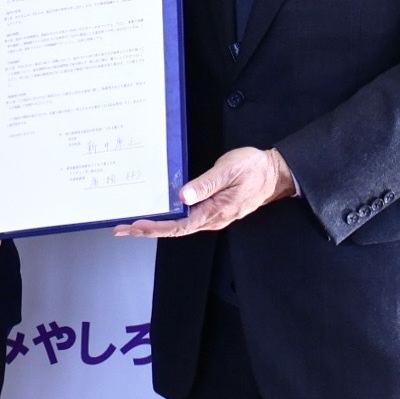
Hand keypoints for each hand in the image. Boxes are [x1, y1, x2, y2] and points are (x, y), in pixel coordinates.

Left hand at [117, 146, 295, 238]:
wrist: (276, 172)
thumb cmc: (254, 168)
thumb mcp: (228, 170)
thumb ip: (206, 184)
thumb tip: (183, 196)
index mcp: (216, 210)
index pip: (180, 226)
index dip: (156, 228)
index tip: (136, 227)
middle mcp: (214, 217)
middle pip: (176, 229)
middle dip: (149, 230)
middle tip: (123, 228)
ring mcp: (215, 215)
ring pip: (181, 225)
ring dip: (158, 225)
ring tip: (135, 224)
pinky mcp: (215, 208)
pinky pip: (189, 218)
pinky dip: (170, 218)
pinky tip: (161, 213)